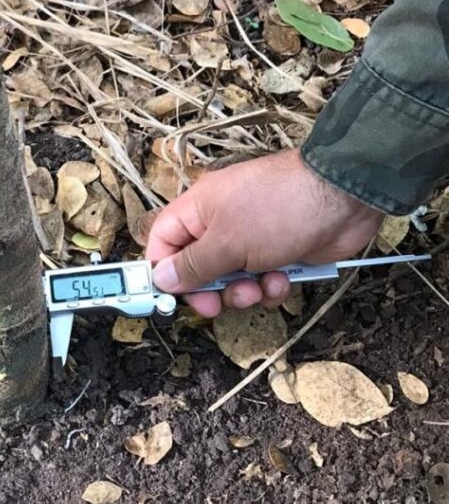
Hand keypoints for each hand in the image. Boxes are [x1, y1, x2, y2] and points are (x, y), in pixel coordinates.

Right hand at [146, 148, 383, 317]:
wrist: (342, 198)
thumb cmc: (279, 208)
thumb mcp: (227, 242)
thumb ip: (192, 265)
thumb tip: (161, 278)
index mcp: (199, 210)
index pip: (164, 242)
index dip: (163, 270)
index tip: (169, 298)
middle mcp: (222, 223)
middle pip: (198, 268)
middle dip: (209, 290)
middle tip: (217, 305)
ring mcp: (252, 239)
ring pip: (232, 281)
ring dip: (243, 292)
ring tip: (260, 286)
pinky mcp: (280, 253)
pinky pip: (262, 282)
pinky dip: (271, 287)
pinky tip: (284, 278)